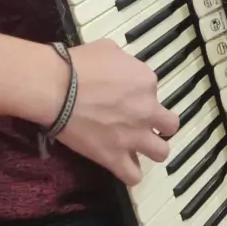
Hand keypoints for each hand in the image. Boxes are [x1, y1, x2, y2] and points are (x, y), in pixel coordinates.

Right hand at [55, 39, 178, 185]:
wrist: (56, 89)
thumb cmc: (78, 64)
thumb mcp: (108, 49)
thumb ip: (124, 62)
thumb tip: (121, 71)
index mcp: (146, 81)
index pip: (153, 90)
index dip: (139, 93)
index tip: (124, 94)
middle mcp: (147, 110)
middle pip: (170, 124)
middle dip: (159, 124)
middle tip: (141, 122)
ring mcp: (133, 136)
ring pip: (161, 152)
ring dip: (152, 149)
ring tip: (137, 146)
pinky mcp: (114, 157)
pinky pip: (134, 176)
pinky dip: (130, 173)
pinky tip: (122, 165)